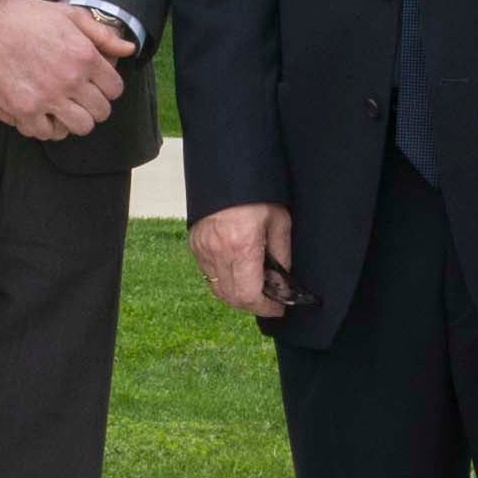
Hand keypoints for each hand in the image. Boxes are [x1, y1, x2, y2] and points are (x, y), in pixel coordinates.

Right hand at [0, 0, 132, 143]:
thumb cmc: (27, 16)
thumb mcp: (70, 15)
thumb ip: (102, 35)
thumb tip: (129, 50)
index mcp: (85, 56)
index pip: (115, 89)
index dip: (107, 89)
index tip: (96, 87)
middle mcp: (71, 79)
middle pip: (100, 112)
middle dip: (94, 107)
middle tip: (81, 100)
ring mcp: (48, 96)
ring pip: (79, 127)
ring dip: (74, 120)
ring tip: (64, 110)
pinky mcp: (23, 108)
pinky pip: (46, 133)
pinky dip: (47, 127)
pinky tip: (43, 115)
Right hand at [189, 200, 297, 320]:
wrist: (227, 169)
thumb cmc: (256, 192)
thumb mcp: (279, 221)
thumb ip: (281, 255)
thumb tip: (282, 281)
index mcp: (241, 247)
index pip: (249, 296)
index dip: (265, 308)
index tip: (278, 308)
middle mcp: (217, 252)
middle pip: (232, 298)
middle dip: (252, 305)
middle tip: (269, 300)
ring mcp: (202, 250)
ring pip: (218, 290)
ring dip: (237, 295)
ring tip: (255, 287)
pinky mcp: (194, 245)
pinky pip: (208, 275)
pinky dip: (223, 281)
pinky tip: (238, 272)